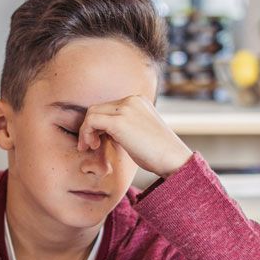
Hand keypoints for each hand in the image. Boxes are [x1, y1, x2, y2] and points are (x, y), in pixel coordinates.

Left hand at [78, 95, 192, 176]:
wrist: (173, 160)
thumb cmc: (158, 154)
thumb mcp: (140, 133)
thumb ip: (124, 127)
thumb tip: (103, 132)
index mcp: (138, 101)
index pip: (109, 107)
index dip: (98, 124)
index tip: (97, 141)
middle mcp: (132, 100)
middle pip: (98, 108)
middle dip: (89, 126)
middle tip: (90, 145)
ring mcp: (126, 109)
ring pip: (92, 112)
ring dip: (86, 130)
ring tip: (90, 147)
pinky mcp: (119, 122)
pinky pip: (91, 121)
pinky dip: (86, 133)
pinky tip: (92, 146)